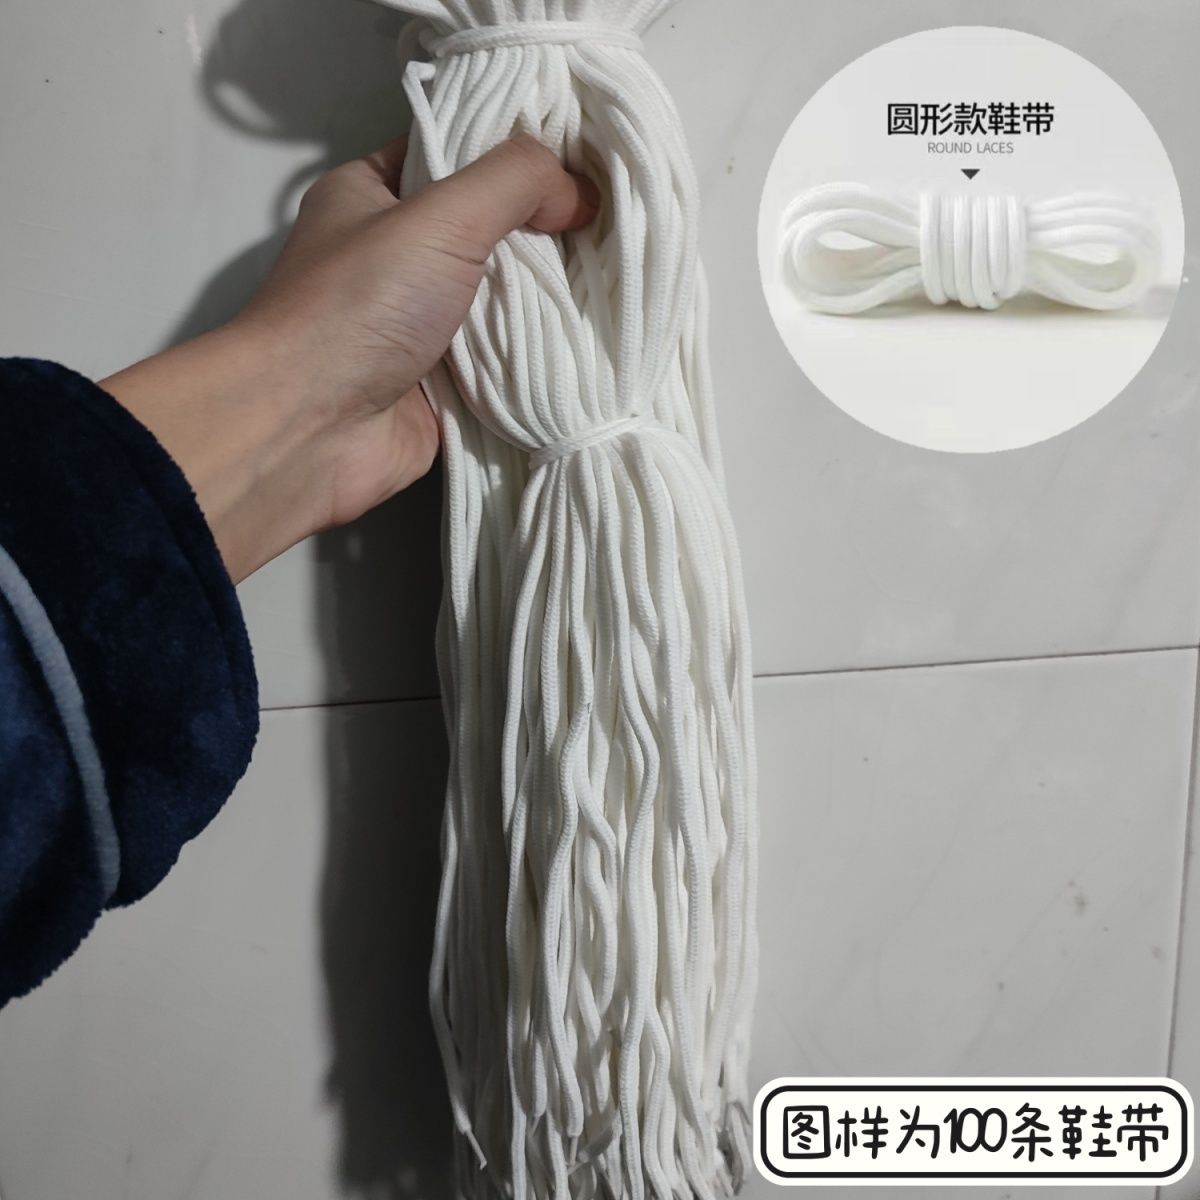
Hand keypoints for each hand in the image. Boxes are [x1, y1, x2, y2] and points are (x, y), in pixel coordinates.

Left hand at [101, 134, 598, 582]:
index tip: (586, 156)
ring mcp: (418, 323)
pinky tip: (595, 338)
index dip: (516, 151)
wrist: (309, 429)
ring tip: (618, 278)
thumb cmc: (359, 306)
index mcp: (371, 193)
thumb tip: (580, 193)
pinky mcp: (441, 384)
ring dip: (550, 296)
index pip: (455, 151)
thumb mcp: (438, 216)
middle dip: (546, 230)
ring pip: (502, 297)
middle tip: (614, 222)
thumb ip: (514, 184)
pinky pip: (504, 359)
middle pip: (488, 227)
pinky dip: (541, 354)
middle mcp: (393, 255)